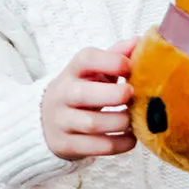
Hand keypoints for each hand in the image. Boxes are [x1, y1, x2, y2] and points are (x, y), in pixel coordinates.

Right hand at [41, 38, 139, 160]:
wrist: (48, 119)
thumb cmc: (82, 88)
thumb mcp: (94, 70)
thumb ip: (116, 55)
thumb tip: (140, 41)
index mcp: (73, 70)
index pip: (86, 59)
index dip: (110, 61)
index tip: (129, 67)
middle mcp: (63, 94)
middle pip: (84, 94)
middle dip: (114, 95)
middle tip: (132, 94)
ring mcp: (61, 121)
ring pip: (91, 124)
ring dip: (119, 122)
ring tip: (134, 119)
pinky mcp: (65, 145)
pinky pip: (95, 147)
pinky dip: (119, 144)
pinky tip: (131, 138)